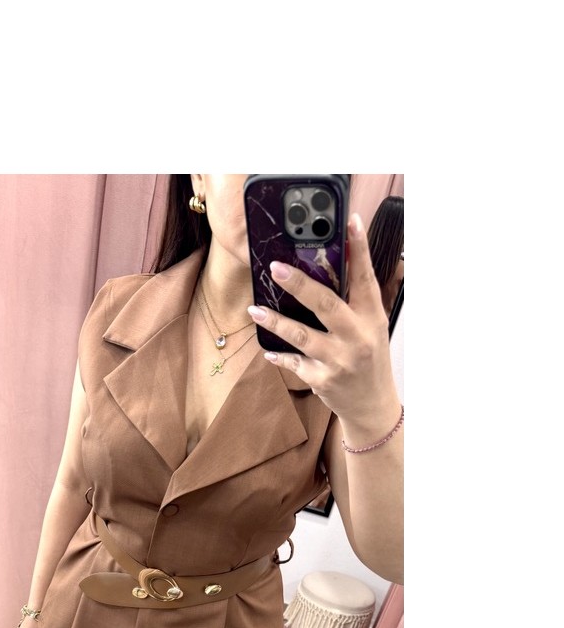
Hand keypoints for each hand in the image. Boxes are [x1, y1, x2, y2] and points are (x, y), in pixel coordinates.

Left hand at [249, 213, 396, 425]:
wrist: (372, 405)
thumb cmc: (370, 360)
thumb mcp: (372, 327)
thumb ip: (356, 301)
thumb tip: (337, 264)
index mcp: (371, 318)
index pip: (365, 278)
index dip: (359, 249)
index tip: (351, 223)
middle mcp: (356, 337)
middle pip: (325, 304)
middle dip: (299, 285)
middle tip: (276, 269)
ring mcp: (338, 360)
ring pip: (301, 335)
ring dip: (275, 321)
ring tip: (254, 309)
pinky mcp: (321, 379)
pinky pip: (294, 362)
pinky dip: (279, 355)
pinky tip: (267, 350)